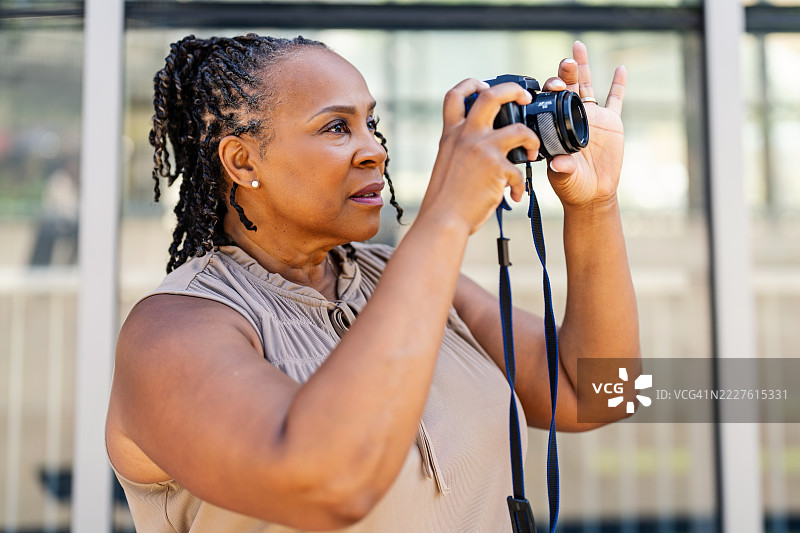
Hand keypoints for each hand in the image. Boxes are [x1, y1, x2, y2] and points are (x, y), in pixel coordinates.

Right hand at [420, 78, 540, 234]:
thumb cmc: (445, 199)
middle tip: (526, 97)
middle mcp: (466, 136)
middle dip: (514, 90)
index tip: (485, 85)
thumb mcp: (447, 163)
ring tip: (533, 153)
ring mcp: (481, 149)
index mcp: (451, 134)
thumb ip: (461, 149)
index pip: (456, 95)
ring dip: (532, 140)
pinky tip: (516, 196)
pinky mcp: (496, 168)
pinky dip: (520, 186)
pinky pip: (519, 172)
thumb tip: (487, 147)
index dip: (472, 83)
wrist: (443, 220)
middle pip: (492, 95)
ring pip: (520, 130)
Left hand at [540, 41, 626, 208]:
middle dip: (565, 73)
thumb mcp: (563, 177)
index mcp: (556, 126)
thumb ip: (562, 168)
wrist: (593, 194)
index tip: (553, 87)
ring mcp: (592, 117)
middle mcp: (572, 117)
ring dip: (582, 67)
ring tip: (578, 47)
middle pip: (568, 88)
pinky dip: (618, 84)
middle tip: (566, 62)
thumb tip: (558, 163)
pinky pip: (616, 100)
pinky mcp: (611, 123)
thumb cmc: (572, 186)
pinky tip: (620, 68)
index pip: (551, 102)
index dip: (550, 91)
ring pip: (587, 86)